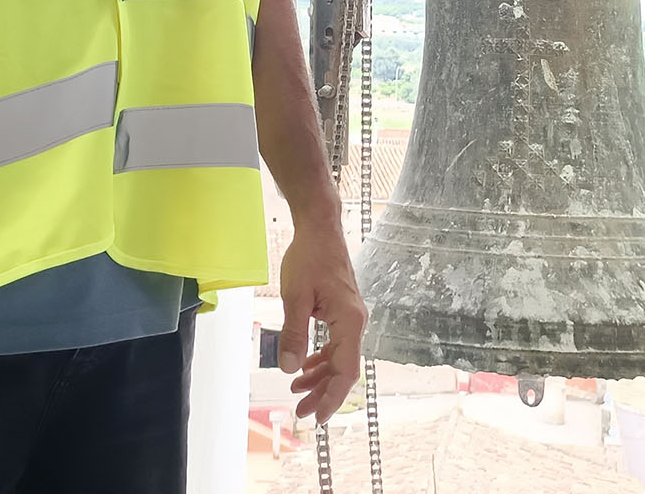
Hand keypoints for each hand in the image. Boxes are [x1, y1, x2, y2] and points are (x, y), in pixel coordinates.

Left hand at [276, 220, 366, 422]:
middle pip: (344, 368)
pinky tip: (305, 367)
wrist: (319, 228)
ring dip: (320, 377)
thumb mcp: (295, 297)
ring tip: (297, 392)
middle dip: (323, 392)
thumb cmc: (309, 257)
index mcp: (349, 320)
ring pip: (339, 358)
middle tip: (302, 411)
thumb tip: (289, 368)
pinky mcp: (341, 311)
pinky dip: (320, 359)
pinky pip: (335, 344)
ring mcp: (349, 317)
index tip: (318, 416)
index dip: (332, 396)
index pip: (345, 370)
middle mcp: (355, 322)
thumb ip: (294, 334)